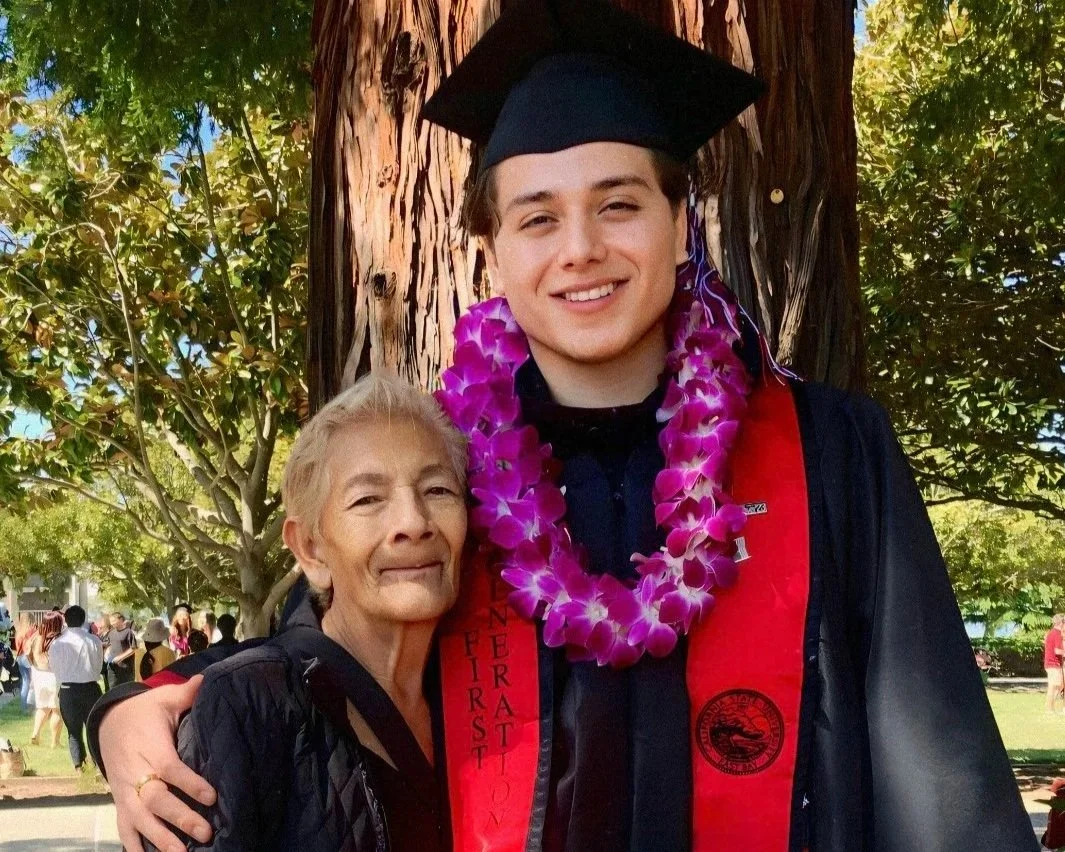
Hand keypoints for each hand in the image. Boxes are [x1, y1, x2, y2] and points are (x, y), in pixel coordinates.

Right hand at [100, 675, 215, 851]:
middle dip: (181, 818)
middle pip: (158, 801)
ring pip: (142, 821)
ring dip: (161, 840)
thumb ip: (186, 693)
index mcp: (153, 750)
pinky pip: (126, 830)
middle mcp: (137, 776)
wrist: (110, 724)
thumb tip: (206, 679)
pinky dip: (136, 848)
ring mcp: (126, 794)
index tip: (212, 796)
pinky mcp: (121, 805)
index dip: (190, 783)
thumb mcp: (164, 700)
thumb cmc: (146, 712)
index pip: (171, 769)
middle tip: (206, 833)